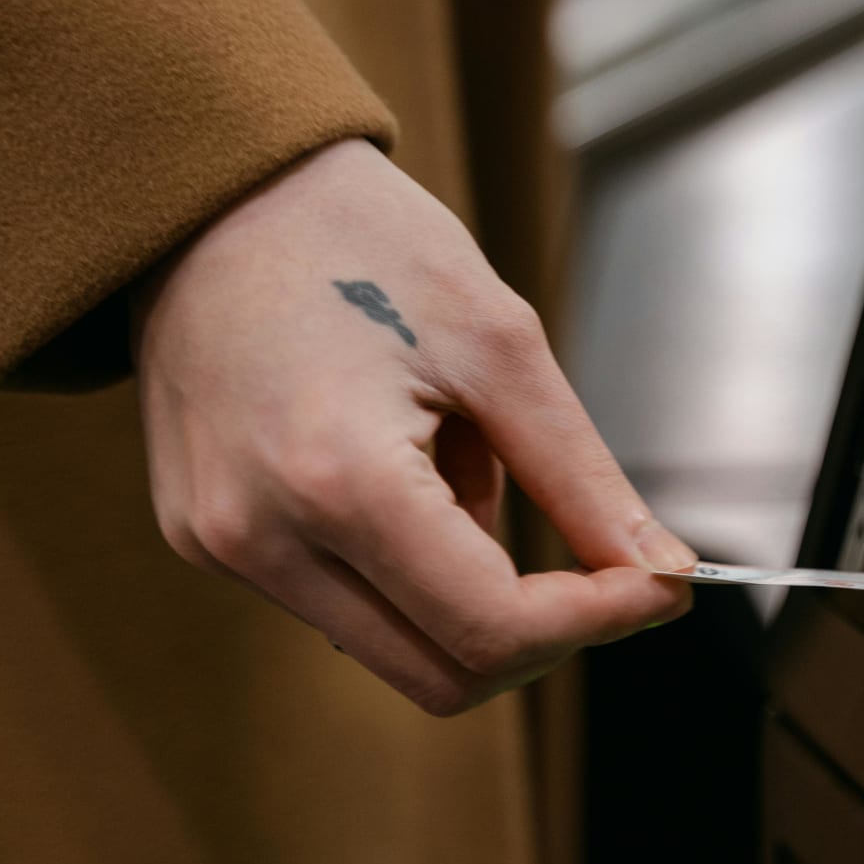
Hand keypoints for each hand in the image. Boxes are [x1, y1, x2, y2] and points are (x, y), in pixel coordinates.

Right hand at [130, 138, 694, 714]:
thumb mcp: (499, 343)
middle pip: (441, 674)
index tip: (657, 583)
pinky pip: (336, 601)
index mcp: (339, 481)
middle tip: (595, 556)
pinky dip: (404, 564)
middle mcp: (259, 538)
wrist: (216, 189)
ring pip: (392, 646)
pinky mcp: (203, 538)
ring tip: (461, 455)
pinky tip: (404, 460)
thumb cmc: (361, 238)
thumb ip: (580, 478)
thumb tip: (660, 572)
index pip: (492, 629)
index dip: (596, 619)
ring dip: (467, 592)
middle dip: (540, 630)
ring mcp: (219, 547)